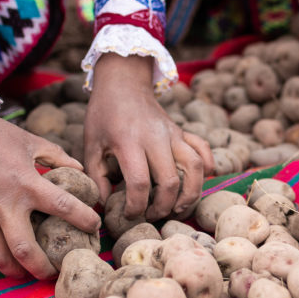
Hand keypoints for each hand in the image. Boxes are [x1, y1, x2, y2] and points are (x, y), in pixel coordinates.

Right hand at [0, 112, 100, 278]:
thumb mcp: (28, 141)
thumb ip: (56, 156)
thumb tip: (79, 170)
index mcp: (27, 184)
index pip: (64, 207)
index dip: (85, 219)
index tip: (95, 227)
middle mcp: (5, 205)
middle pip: (27, 251)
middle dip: (44, 269)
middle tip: (54, 273)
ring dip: (15, 271)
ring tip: (26, 274)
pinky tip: (1, 243)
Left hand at [84, 54, 212, 219]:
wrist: (123, 82)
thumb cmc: (104, 115)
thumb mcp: (91, 144)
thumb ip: (96, 176)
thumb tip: (105, 203)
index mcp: (129, 142)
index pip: (139, 183)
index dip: (136, 206)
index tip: (130, 214)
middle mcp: (156, 138)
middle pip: (170, 181)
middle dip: (163, 206)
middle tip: (152, 215)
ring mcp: (173, 134)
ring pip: (195, 167)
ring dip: (191, 193)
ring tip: (179, 208)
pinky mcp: (183, 131)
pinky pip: (203, 149)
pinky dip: (208, 167)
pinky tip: (200, 181)